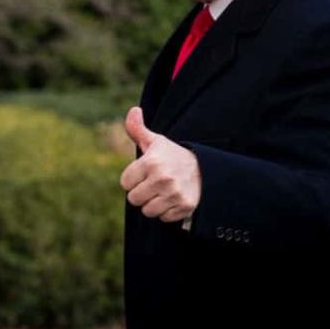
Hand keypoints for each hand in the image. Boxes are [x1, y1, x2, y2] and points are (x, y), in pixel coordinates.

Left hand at [120, 106, 200, 222]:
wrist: (203, 168)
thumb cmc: (172, 155)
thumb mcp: (155, 141)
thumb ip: (137, 129)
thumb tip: (133, 110)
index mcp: (151, 162)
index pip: (125, 183)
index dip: (132, 179)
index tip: (144, 173)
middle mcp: (162, 179)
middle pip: (134, 199)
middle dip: (141, 192)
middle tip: (153, 183)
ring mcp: (174, 194)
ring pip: (148, 211)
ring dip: (152, 204)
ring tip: (162, 192)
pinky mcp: (185, 207)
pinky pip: (163, 218)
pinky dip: (167, 211)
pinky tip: (173, 199)